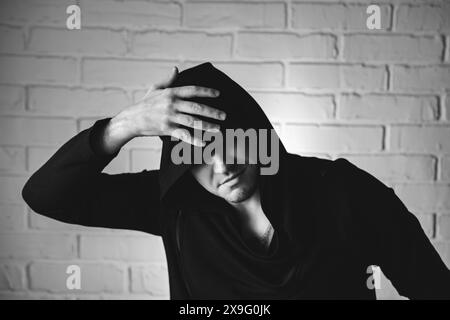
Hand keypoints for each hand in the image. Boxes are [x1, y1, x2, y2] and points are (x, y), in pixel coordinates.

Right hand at [111, 66, 225, 146]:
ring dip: (207, 126)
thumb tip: (176, 68)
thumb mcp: (156, 89)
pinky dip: (194, 139)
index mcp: (171, 93)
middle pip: (196, 107)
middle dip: (212, 112)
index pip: (192, 90)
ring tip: (218, 129)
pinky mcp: (167, 129)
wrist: (132, 119)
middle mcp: (171, 104)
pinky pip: (183, 134)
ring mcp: (169, 117)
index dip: (206, 91)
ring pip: (192, 121)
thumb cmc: (145, 104)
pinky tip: (204, 142)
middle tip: (224, 115)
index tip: (218, 94)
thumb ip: (168, 80)